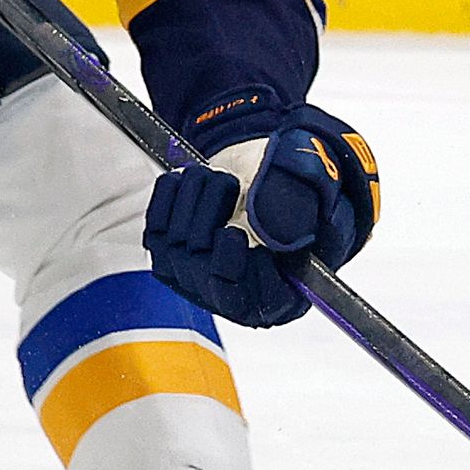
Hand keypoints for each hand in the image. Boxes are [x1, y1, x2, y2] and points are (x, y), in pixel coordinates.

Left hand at [142, 106, 380, 328]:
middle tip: (230, 184)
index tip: (234, 231)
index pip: (253, 304)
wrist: (276, 165)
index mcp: (286, 293)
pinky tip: (186, 181)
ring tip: (215, 177)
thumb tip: (266, 233)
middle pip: (203, 275)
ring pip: (174, 253)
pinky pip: (154, 236)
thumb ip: (294, 209)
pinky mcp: (175, 255)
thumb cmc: (304, 182)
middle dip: (210, 219)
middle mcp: (242, 295)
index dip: (235, 268)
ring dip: (190, 204)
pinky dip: (165, 202)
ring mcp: (203, 277)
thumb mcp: (315, 187)